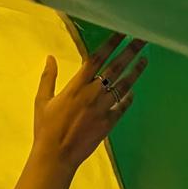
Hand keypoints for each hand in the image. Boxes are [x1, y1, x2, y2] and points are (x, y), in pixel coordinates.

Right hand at [32, 33, 147, 168]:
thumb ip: (48, 77)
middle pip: (115, 68)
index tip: (122, 32)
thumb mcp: (42, 100)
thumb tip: (50, 57)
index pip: (97, 58)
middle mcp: (92, 94)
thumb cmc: (46, 128)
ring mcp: (102, 109)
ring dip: (135, 72)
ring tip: (145, 60)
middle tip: (143, 39)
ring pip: (123, 86)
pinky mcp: (108, 123)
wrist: (56, 156)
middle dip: (130, 51)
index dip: (111, 44)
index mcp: (76, 86)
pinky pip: (123, 107)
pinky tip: (134, 91)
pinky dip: (129, 99)